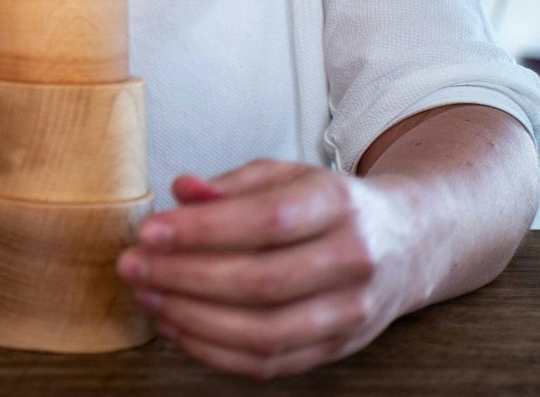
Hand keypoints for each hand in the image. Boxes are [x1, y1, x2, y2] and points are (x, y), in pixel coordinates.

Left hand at [116, 159, 419, 377]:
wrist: (406, 242)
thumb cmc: (328, 205)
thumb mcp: (286, 175)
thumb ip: (232, 183)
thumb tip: (182, 190)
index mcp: (338, 205)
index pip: (266, 222)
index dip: (202, 230)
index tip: (149, 231)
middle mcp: (352, 260)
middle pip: (261, 281)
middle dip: (184, 277)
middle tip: (132, 267)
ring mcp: (351, 312)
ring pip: (264, 332)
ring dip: (193, 319)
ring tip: (147, 297)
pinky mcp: (339, 348)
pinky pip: (270, 363)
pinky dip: (214, 351)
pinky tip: (176, 327)